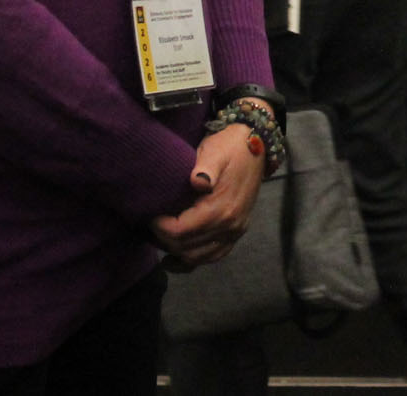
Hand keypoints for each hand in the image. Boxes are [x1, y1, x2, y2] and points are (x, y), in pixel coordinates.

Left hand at [149, 123, 266, 267]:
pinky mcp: (236, 232)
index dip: (161, 227)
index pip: (182, 231)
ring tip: (161, 238)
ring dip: (177, 251)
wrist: (255, 146)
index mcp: (222, 208)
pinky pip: (214, 255)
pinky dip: (194, 260)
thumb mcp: (215, 151)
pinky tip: (177, 258)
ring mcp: (235, 232)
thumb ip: (206, 167)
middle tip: (152, 224)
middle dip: (165, 239)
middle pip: (187, 247)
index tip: (150, 215)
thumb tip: (197, 182)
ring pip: (198, 257)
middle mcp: (230, 226)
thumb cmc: (230, 147)